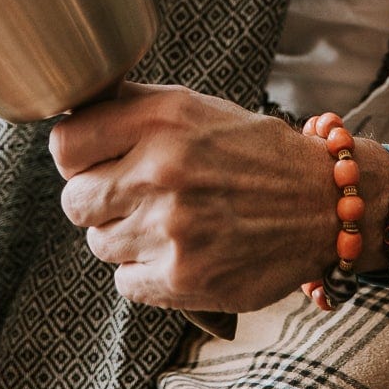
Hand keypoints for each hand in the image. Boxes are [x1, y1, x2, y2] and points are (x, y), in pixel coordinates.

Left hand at [50, 84, 388, 314]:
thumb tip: (70, 113)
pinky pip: (125, 281)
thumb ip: (131, 110)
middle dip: (97, 200)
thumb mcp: (195, 107)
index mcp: (161, 119)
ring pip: (100, 243)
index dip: (76, 156)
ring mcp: (170, 228)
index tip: (93, 161)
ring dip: (126, 236)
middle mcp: (160, 170)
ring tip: (168, 222)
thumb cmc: (252, 151)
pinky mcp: (182, 277)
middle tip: (132, 197)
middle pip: (74, 201)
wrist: (323, 203)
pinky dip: (146, 271)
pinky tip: (180, 251)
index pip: (64, 144)